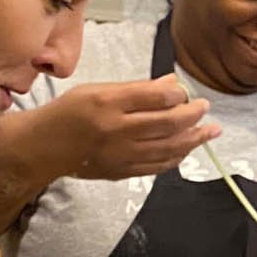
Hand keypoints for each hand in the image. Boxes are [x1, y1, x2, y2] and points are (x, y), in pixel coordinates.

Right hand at [6, 74, 217, 181]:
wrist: (45, 147)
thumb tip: (172, 84)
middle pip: (167, 124)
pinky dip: (176, 156)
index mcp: (108, 103)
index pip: (154, 97)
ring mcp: (121, 154)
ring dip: (194, 139)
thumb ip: (137, 89)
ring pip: (168, 148)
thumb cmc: (71, 112)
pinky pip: (158, 166)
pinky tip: (187, 148)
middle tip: (205, 107)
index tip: (186, 91)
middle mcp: (116, 130)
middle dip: (193, 115)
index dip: (178, 94)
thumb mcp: (98, 90)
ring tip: (211, 131)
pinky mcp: (122, 172)